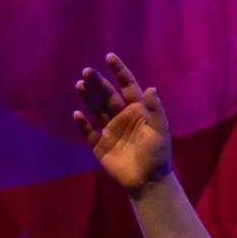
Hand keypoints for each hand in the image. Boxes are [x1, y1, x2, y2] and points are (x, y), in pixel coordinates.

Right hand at [73, 53, 172, 196]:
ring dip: (88, 98)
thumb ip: (155, 110)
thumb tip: (150, 89)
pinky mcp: (100, 146)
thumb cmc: (157, 154)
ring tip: (79, 85)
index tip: (109, 57)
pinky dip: (82, 124)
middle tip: (86, 72)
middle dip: (97, 83)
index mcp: (138, 111)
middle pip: (107, 96)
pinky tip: (77, 114)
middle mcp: (122, 117)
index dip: (119, 71)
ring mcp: (110, 131)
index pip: (127, 86)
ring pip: (96, 110)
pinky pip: (88, 132)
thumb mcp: (160, 130)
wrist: (146, 180)